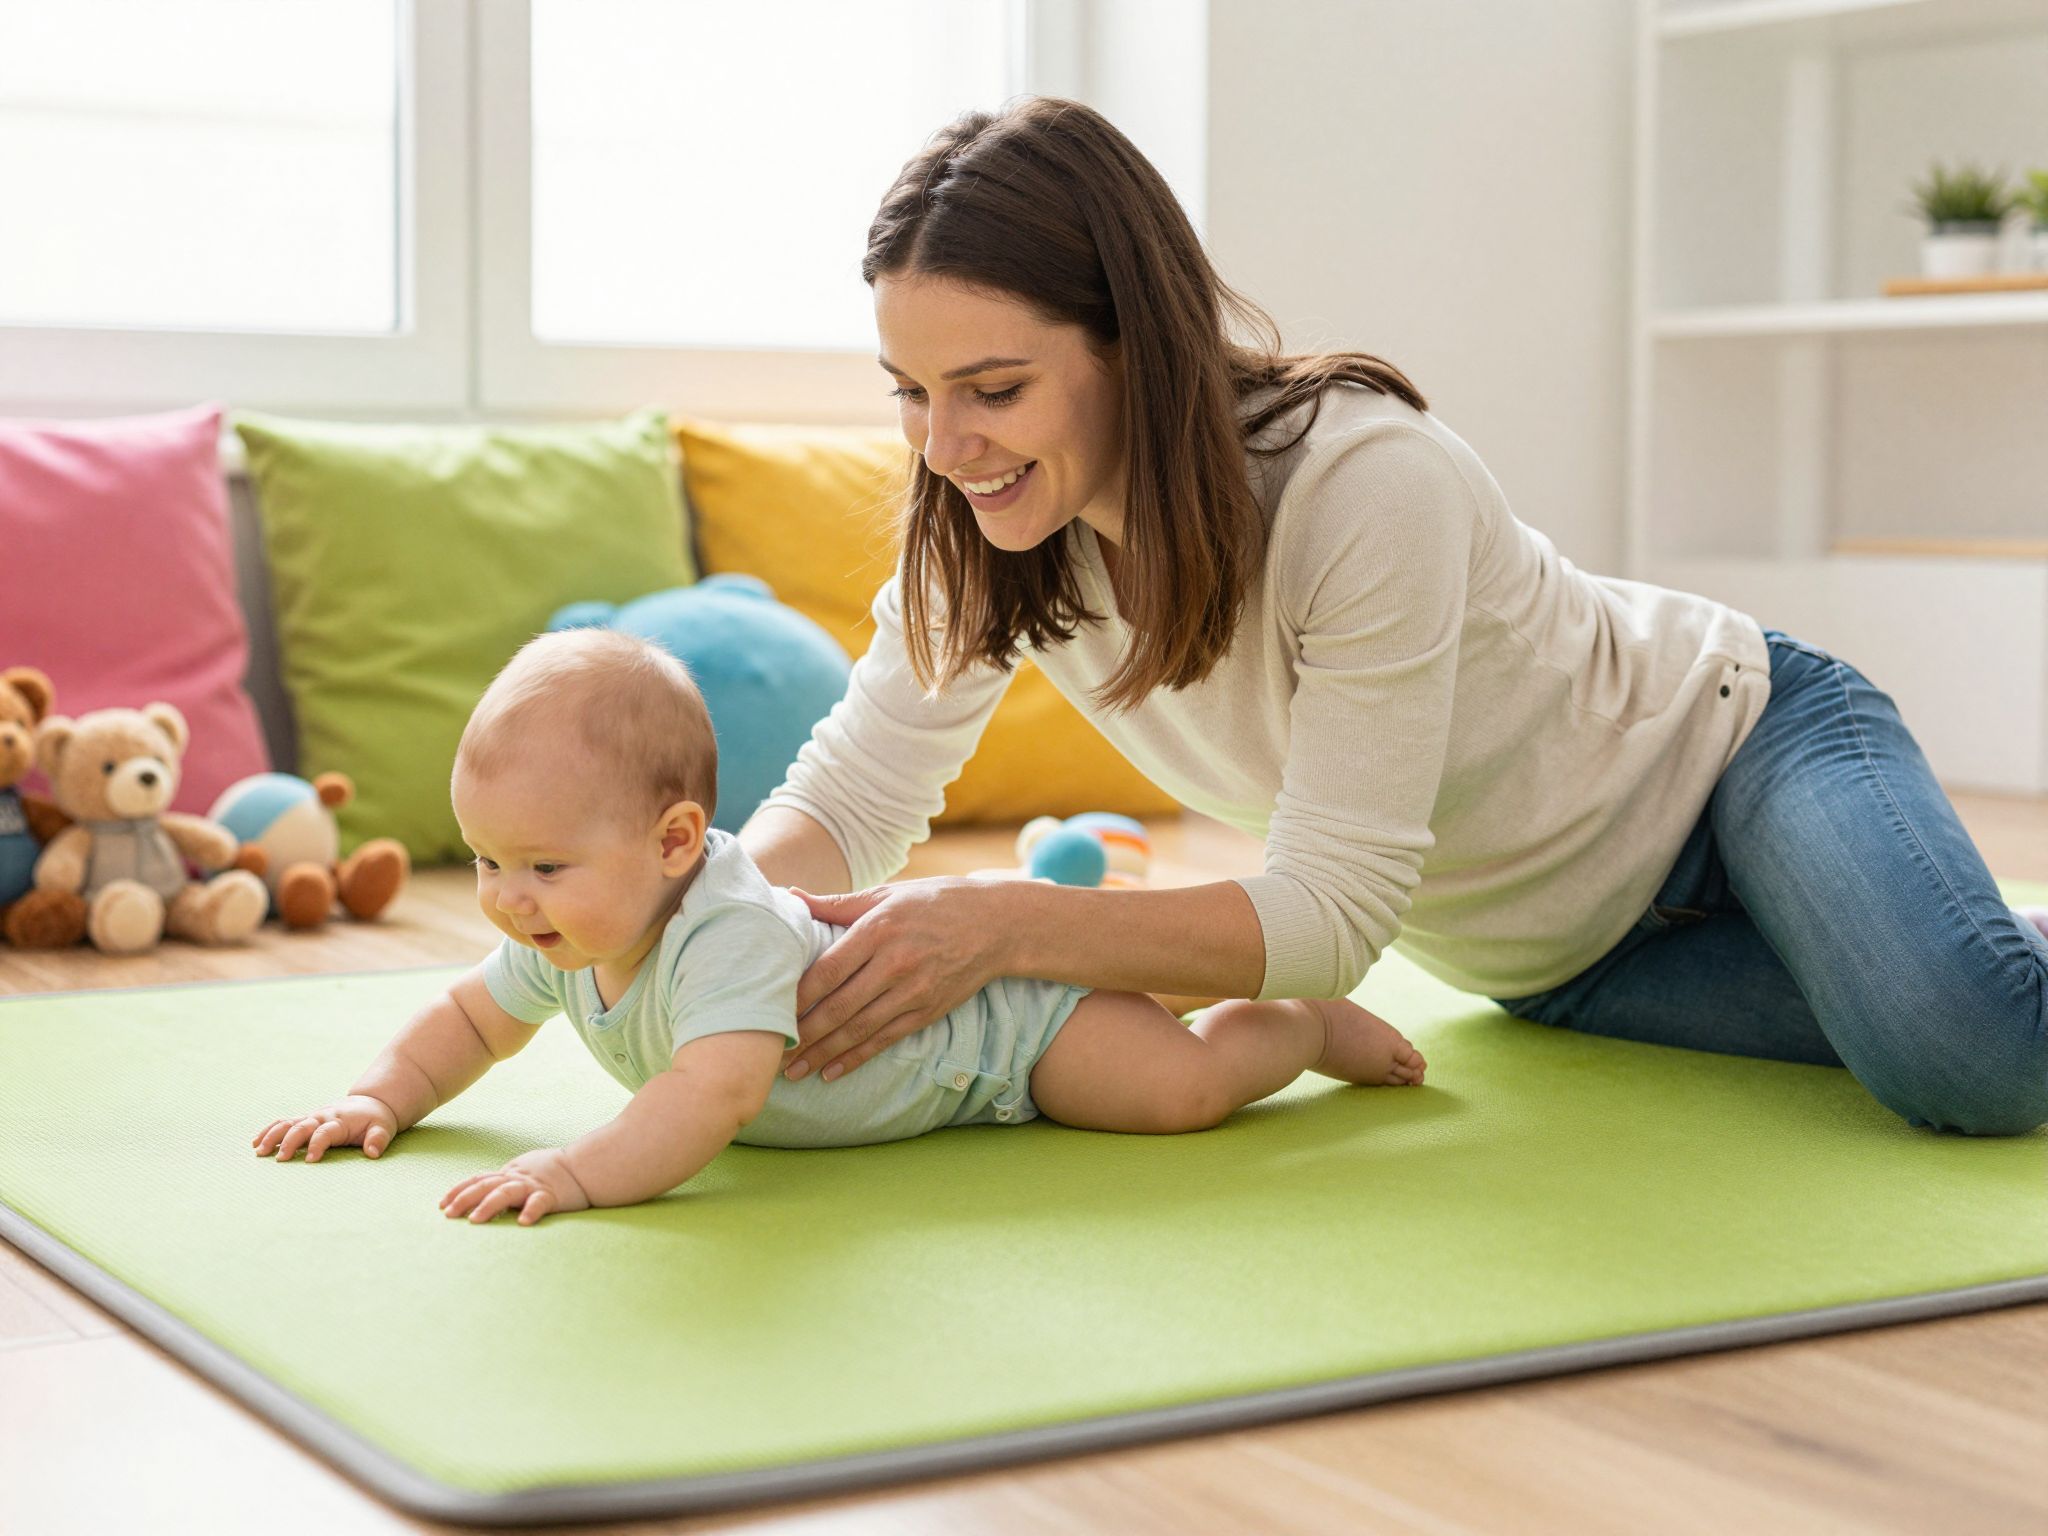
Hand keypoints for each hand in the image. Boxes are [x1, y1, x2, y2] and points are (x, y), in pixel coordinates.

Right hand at [253, 1094, 400, 1162]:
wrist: (370, 1103)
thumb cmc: (376, 1120)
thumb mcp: (383, 1128)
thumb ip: (378, 1139)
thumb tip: (372, 1152)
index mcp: (340, 1121)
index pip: (325, 1132)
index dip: (318, 1145)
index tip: (310, 1161)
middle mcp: (322, 1117)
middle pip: (302, 1127)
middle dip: (290, 1142)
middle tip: (280, 1159)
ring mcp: (311, 1118)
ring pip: (288, 1123)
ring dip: (272, 1135)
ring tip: (259, 1151)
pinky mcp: (305, 1120)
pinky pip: (284, 1123)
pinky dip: (269, 1131)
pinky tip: (256, 1143)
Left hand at [440, 1147, 591, 1225]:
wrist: (584, 1165)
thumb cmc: (554, 1171)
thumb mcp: (524, 1172)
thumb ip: (506, 1181)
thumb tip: (484, 1194)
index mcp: (509, 1174)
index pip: (479, 1179)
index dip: (459, 1190)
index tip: (442, 1204)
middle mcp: (517, 1178)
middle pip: (485, 1185)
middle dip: (465, 1199)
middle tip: (449, 1214)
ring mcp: (533, 1186)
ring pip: (506, 1192)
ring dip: (489, 1205)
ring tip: (475, 1220)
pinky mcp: (552, 1195)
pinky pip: (539, 1203)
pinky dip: (531, 1211)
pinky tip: (523, 1223)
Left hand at [786, 877, 1010, 1082]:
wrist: (997, 924)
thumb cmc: (934, 902)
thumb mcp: (887, 894)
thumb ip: (837, 903)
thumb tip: (789, 897)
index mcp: (879, 929)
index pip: (828, 970)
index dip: (797, 997)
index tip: (769, 1012)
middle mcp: (895, 963)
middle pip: (839, 1006)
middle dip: (803, 1034)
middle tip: (770, 1053)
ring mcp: (913, 991)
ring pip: (859, 1030)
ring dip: (823, 1054)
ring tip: (794, 1071)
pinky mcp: (927, 1011)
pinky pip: (885, 1040)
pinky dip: (857, 1058)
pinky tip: (832, 1071)